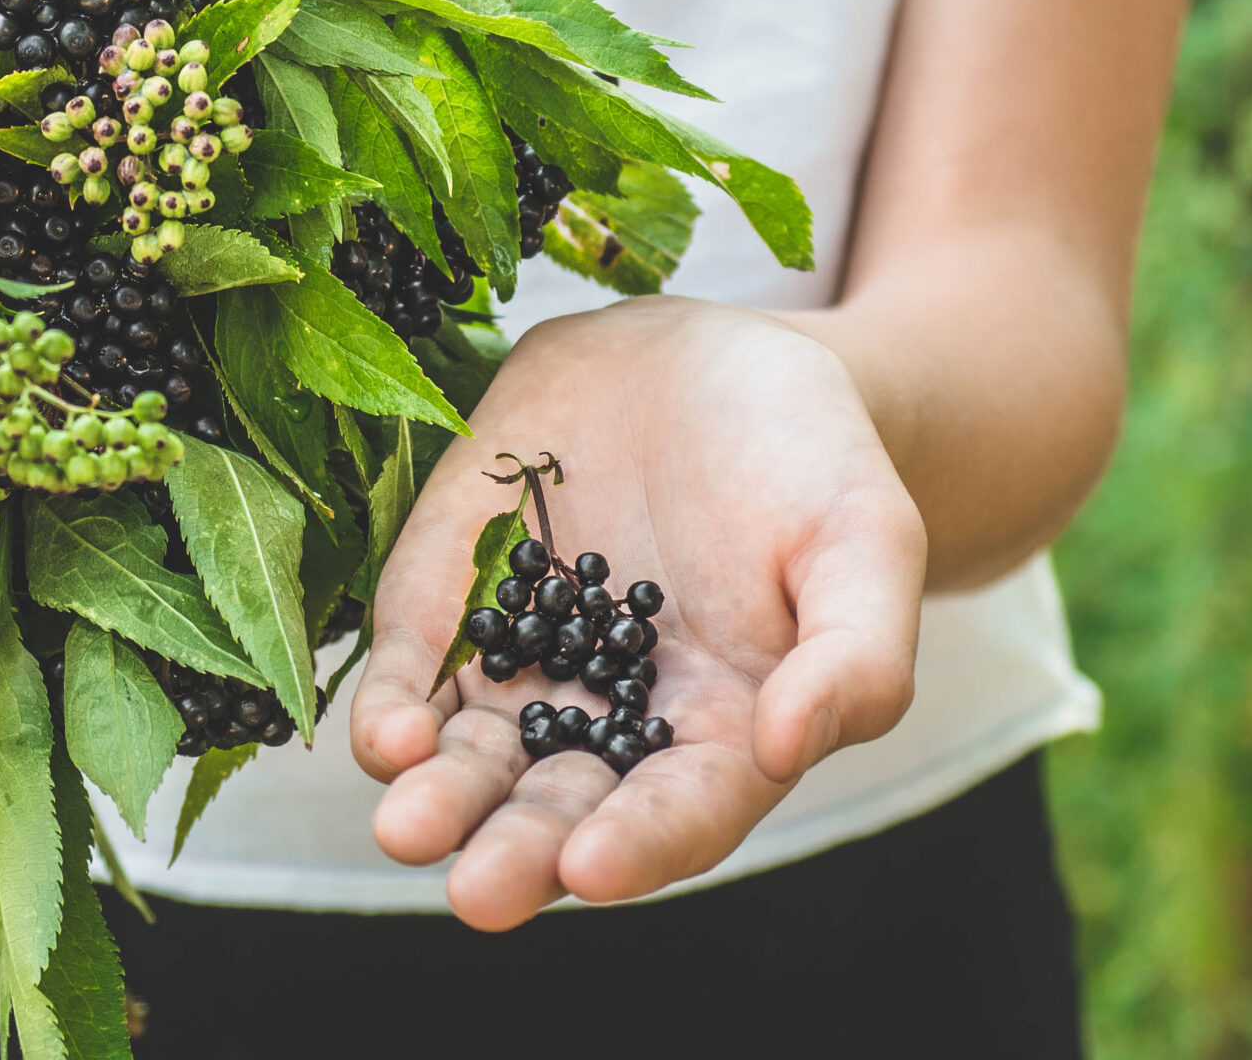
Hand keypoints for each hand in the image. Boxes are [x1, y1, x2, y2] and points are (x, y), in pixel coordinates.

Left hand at [347, 297, 925, 928]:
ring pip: (472, 759)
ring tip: (406, 825)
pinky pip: (417, 667)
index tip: (593, 866)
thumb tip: (785, 746)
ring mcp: (524, 663)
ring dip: (438, 800)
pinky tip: (385, 734)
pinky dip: (393, 705)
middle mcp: (612, 721)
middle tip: (477, 891)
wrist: (712, 360)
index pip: (680, 813)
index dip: (640, 845)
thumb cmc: (810, 460)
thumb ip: (854, 655)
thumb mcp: (866, 541)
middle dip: (514, 853)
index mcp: (722, 733)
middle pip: (557, 809)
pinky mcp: (455, 598)